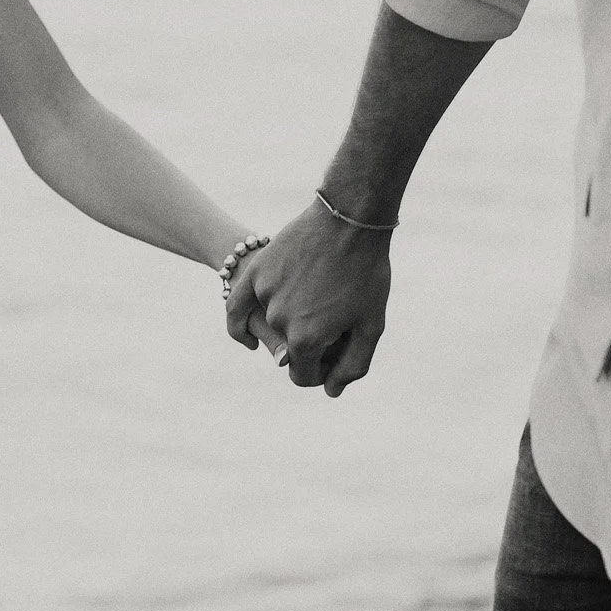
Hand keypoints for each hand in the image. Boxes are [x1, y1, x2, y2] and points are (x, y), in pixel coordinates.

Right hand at [224, 200, 392, 395]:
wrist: (350, 219)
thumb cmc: (366, 273)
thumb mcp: (371, 325)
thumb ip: (353, 365)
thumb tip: (330, 391)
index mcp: (307, 340)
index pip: (305, 375)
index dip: (323, 370)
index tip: (337, 352)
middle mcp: (280, 322)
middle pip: (291, 351)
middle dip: (312, 343)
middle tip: (336, 318)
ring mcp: (265, 296)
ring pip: (273, 326)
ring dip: (291, 321)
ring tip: (319, 297)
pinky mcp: (257, 273)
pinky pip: (238, 307)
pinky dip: (242, 324)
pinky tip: (249, 338)